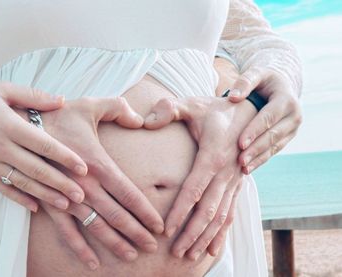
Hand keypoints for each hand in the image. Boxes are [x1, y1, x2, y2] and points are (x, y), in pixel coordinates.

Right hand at [0, 82, 88, 211]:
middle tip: (82, 195)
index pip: (42, 144)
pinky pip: (3, 188)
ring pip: (22, 182)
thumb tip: (61, 100)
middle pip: (35, 168)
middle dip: (60, 183)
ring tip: (66, 205)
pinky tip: (36, 207)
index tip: (83, 167)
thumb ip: (33, 96)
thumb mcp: (3, 90)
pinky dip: (19, 199)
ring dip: (45, 194)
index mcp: (8, 125)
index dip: (64, 156)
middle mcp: (0, 147)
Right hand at [42, 97, 164, 256]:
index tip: (159, 227)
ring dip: (113, 243)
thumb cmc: (58, 115)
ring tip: (130, 256)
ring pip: (95, 227)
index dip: (145, 212)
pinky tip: (92, 262)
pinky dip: (79, 248)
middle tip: (152, 248)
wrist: (21, 126)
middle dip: (136, 233)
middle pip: (116, 215)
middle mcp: (85, 185)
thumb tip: (140, 119)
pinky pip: (66, 231)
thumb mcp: (90, 105)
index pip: (128, 193)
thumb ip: (118, 108)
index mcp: (97, 163)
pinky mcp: (50, 203)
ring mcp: (67, 197)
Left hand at [144, 96, 256, 259]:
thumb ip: (168, 109)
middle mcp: (227, 173)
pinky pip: (231, 213)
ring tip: (190, 255)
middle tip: (176, 252)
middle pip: (208, 210)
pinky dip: (222, 233)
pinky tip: (213, 250)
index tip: (166, 230)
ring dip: (206, 238)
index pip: (194, 190)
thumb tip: (146, 120)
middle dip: (192, 233)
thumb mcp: (192, 104)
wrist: (250, 111)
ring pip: (221, 216)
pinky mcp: (237, 185)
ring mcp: (234, 182)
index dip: (180, 211)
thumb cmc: (214, 109)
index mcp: (213, 156)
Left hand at [226, 67, 301, 172]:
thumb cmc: (263, 79)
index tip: (240, 143)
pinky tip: (248, 168)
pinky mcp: (287, 137)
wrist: (279, 85)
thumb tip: (233, 97)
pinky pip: (274, 150)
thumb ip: (244, 82)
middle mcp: (294, 115)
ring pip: (275, 146)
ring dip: (259, 158)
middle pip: (273, 135)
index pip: (269, 118)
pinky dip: (261, 159)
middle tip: (240, 160)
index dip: (255, 131)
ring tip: (243, 168)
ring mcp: (292, 128)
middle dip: (256, 149)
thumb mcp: (256, 74)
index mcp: (287, 100)